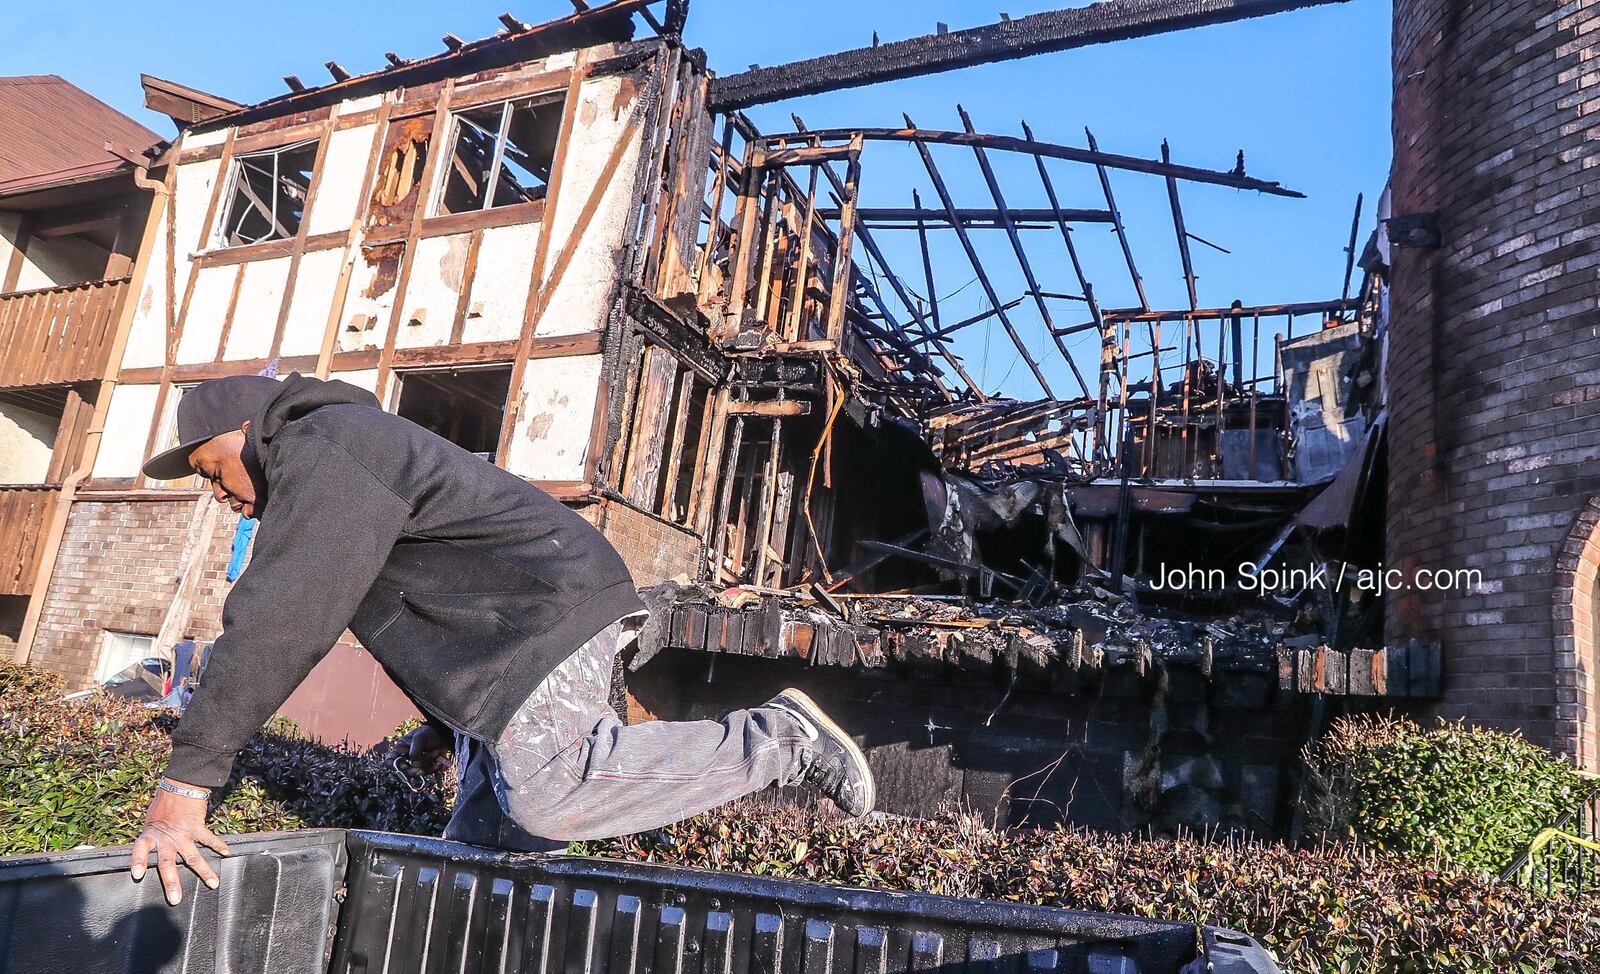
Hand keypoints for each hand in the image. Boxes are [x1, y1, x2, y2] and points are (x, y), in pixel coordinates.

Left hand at [129, 781, 230, 904]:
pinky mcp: (197, 827)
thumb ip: (152, 839)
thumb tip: (150, 855)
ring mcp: (183, 834)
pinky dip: (218, 845)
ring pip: (193, 857)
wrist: (179, 786)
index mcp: (151, 834)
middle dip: (172, 882)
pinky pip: (208, 838)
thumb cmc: (162, 805)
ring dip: (204, 871)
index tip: (138, 875)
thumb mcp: (150, 822)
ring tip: (214, 883)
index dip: (139, 862)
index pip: (140, 849)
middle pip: (168, 863)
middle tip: (175, 899)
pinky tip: (227, 853)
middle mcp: (166, 838)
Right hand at [388, 724, 450, 775]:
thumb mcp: (420, 737)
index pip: (390, 761)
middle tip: (420, 771)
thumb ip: (415, 751)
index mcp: (400, 749)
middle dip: (413, 771)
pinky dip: (435, 767)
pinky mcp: (428, 766)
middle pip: (404, 771)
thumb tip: (415, 766)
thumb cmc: (429, 731)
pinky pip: (429, 772)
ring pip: (418, 772)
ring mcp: (418, 763)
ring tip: (436, 752)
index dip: (394, 766)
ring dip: (428, 763)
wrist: (445, 733)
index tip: (403, 766)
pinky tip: (440, 760)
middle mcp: (407, 757)